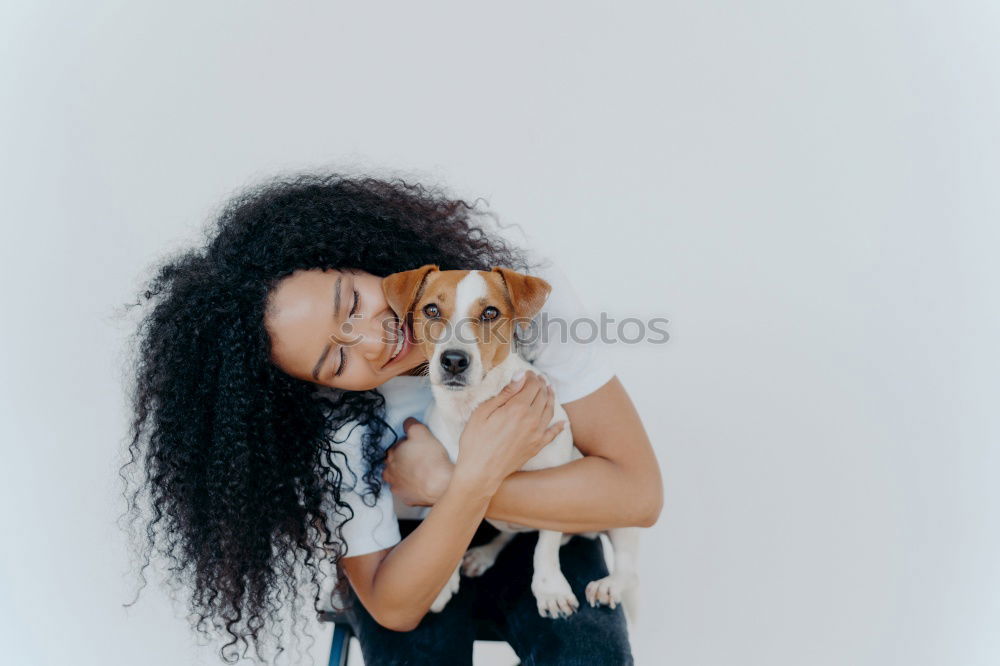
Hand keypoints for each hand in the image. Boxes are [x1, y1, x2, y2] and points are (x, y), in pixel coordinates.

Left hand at [382, 418, 453, 505]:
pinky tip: (420, 484)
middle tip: (417, 458)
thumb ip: (410, 425)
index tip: (416, 446)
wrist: (440, 484)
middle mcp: (390, 471)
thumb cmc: (430, 458)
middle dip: (402, 460)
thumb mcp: (421, 432)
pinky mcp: (406, 498)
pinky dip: (411, 488)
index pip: (395, 446)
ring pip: (396, 478)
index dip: (406, 445)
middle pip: (393, 463)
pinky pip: (406, 491)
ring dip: (403, 475)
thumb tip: (406, 423)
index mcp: (392, 454)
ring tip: (417, 472)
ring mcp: (397, 487)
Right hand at [454, 370, 566, 494]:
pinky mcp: (537, 447)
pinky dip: (559, 426)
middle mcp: (531, 419)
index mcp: (517, 408)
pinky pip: (553, 433)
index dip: (531, 376)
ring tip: (549, 391)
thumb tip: (520, 376)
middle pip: (543, 395)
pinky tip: (563, 422)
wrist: (480, 472)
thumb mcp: (482, 412)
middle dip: (541, 384)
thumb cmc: (476, 441)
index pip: (531, 385)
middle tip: (538, 379)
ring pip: (550, 410)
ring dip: (551, 398)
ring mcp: (536, 434)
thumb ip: (505, 394)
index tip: (527, 372)